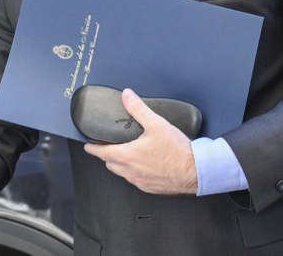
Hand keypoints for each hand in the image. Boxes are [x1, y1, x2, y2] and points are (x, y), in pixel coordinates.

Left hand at [83, 88, 197, 194]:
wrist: (195, 172)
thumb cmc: (177, 151)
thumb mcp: (156, 124)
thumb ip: (138, 109)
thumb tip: (127, 96)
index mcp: (127, 156)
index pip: (102, 153)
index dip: (93, 149)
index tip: (88, 146)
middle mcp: (130, 171)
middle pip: (110, 164)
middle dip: (107, 156)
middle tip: (107, 148)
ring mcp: (140, 182)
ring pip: (122, 173)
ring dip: (120, 165)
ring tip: (126, 155)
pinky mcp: (150, 188)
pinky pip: (136, 180)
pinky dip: (134, 172)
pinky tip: (143, 165)